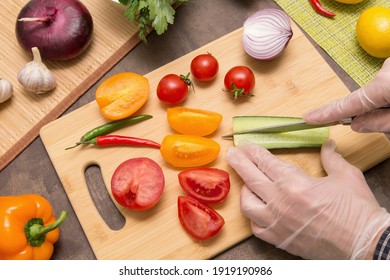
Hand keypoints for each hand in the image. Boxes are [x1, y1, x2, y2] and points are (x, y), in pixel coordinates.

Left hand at [226, 140, 389, 258]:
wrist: (365, 244)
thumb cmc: (357, 212)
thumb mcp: (347, 177)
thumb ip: (331, 158)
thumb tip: (327, 145)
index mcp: (295, 184)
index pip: (265, 163)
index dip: (254, 152)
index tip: (245, 146)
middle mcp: (281, 203)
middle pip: (250, 178)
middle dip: (239, 163)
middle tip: (232, 154)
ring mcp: (278, 223)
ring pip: (247, 204)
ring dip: (244, 191)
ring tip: (246, 183)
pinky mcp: (280, 239)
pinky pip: (256, 228)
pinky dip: (254, 217)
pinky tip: (258, 211)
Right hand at [304, 58, 389, 133]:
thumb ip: (381, 123)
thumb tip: (358, 124)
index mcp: (384, 84)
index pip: (348, 105)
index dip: (327, 113)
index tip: (309, 117)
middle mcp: (385, 71)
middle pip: (366, 100)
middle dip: (372, 114)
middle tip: (387, 124)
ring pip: (379, 93)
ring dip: (386, 106)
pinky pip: (387, 85)